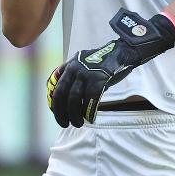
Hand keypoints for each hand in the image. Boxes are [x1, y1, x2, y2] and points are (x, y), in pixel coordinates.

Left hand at [47, 8, 174, 127]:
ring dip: (74, 115)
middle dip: (60, 112)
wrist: (122, 52)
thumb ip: (72, 74)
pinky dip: (89, 112)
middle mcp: (74, 69)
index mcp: (69, 65)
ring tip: (78, 123)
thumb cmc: (104, 61)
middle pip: (61, 94)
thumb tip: (64, 93)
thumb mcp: (83, 63)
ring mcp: (86, 74)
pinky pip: (90, 101)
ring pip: (74, 100)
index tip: (55, 111)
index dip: (52, 101)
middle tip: (64, 123)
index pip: (52, 85)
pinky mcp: (98, 80)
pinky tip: (91, 118)